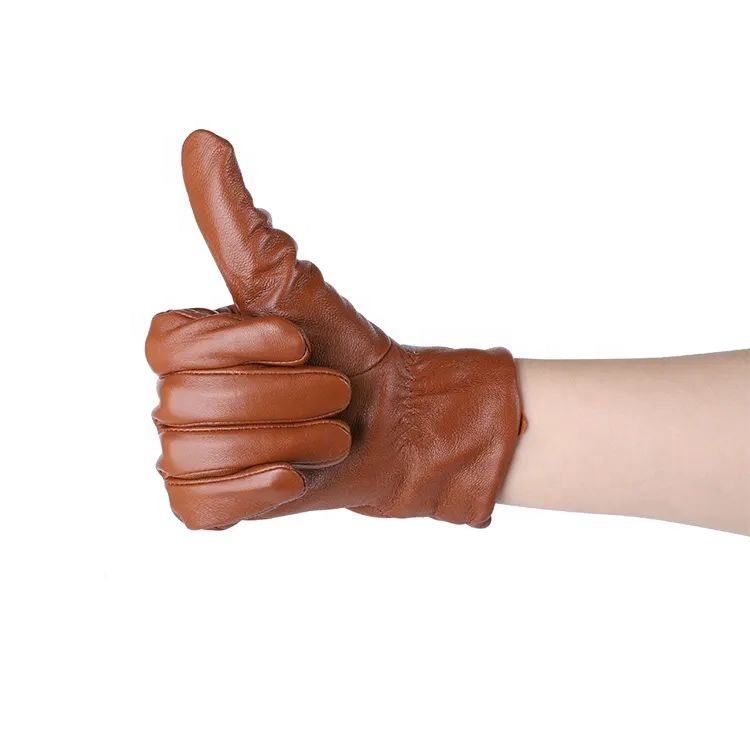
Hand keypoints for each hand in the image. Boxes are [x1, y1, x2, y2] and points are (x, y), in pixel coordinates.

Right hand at [148, 129, 521, 528]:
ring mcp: (188, 453)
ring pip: (200, 455)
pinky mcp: (208, 502)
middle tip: (330, 395)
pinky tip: (291, 477)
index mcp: (184, 346)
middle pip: (192, 403)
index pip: (169, 346)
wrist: (392, 421)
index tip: (300, 342)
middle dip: (284, 398)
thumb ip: (238, 222)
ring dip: (286, 442)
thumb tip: (202, 139)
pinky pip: (197, 507)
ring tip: (325, 435)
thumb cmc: (344, 349)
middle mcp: (175, 397)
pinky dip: (253, 492)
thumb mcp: (291, 284)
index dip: (243, 347)